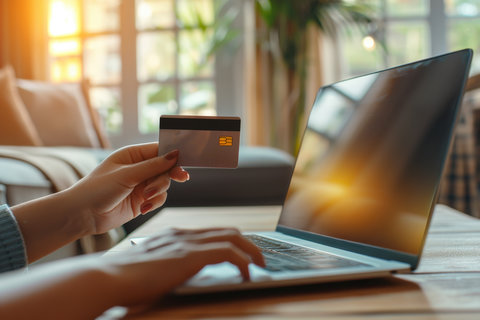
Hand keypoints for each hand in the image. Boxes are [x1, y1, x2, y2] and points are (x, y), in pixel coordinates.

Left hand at [72, 142, 188, 234]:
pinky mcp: (142, 200)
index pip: (158, 150)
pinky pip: (158, 198)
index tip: (182, 161)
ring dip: (158, 191)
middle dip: (168, 175)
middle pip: (165, 167)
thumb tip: (174, 155)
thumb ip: (152, 166)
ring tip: (145, 197)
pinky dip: (154, 202)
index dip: (172, 155)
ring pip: (163, 184)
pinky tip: (143, 207)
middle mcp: (138, 168)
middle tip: (181, 178)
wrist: (82, 215)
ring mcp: (141, 184)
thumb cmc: (97, 189)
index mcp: (132, 155)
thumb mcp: (126, 175)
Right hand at [103, 228, 265, 306]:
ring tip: (259, 265)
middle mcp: (183, 235)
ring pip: (232, 237)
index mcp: (174, 236)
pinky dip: (243, 261)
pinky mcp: (190, 255)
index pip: (211, 232)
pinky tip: (247, 274)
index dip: (231, 240)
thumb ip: (164, 266)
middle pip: (227, 231)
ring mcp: (187, 243)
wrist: (108, 277)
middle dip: (247, 244)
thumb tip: (173, 276)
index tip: (242, 251)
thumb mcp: (148, 268)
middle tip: (258, 258)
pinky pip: (228, 252)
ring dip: (251, 251)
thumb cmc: (121, 279)